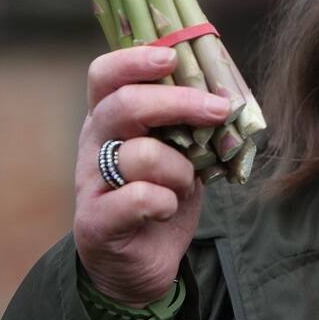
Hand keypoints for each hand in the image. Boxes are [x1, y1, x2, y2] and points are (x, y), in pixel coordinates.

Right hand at [73, 47, 231, 305]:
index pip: (105, 74)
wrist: (139, 261)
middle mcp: (94, 143)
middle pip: (125, 105)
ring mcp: (90, 182)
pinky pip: (138, 198)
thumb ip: (190, 118)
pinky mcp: (96, 221)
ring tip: (186, 183)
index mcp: (110, 117)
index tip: (172, 58)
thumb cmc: (163, 191)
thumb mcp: (180, 147)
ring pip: (141, 155)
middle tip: (219, 110)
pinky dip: (165, 202)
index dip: (135, 59)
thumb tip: (228, 88)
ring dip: (180, 168)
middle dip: (180, 104)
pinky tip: (167, 208)